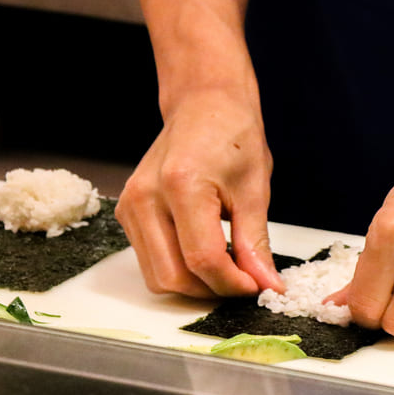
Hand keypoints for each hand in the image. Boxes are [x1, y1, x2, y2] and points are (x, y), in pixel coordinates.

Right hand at [117, 0, 281, 298]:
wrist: (203, 104)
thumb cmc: (233, 135)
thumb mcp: (255, 189)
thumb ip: (255, 242)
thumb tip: (266, 285)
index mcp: (182, 185)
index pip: (204, 259)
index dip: (233, 283)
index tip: (258, 286)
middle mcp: (146, 197)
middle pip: (174, 276)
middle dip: (212, 290)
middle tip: (244, 282)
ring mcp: (130, 206)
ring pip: (158, 276)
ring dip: (195, 284)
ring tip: (227, 267)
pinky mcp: (127, 213)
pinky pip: (150, 261)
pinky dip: (179, 268)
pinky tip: (206, 253)